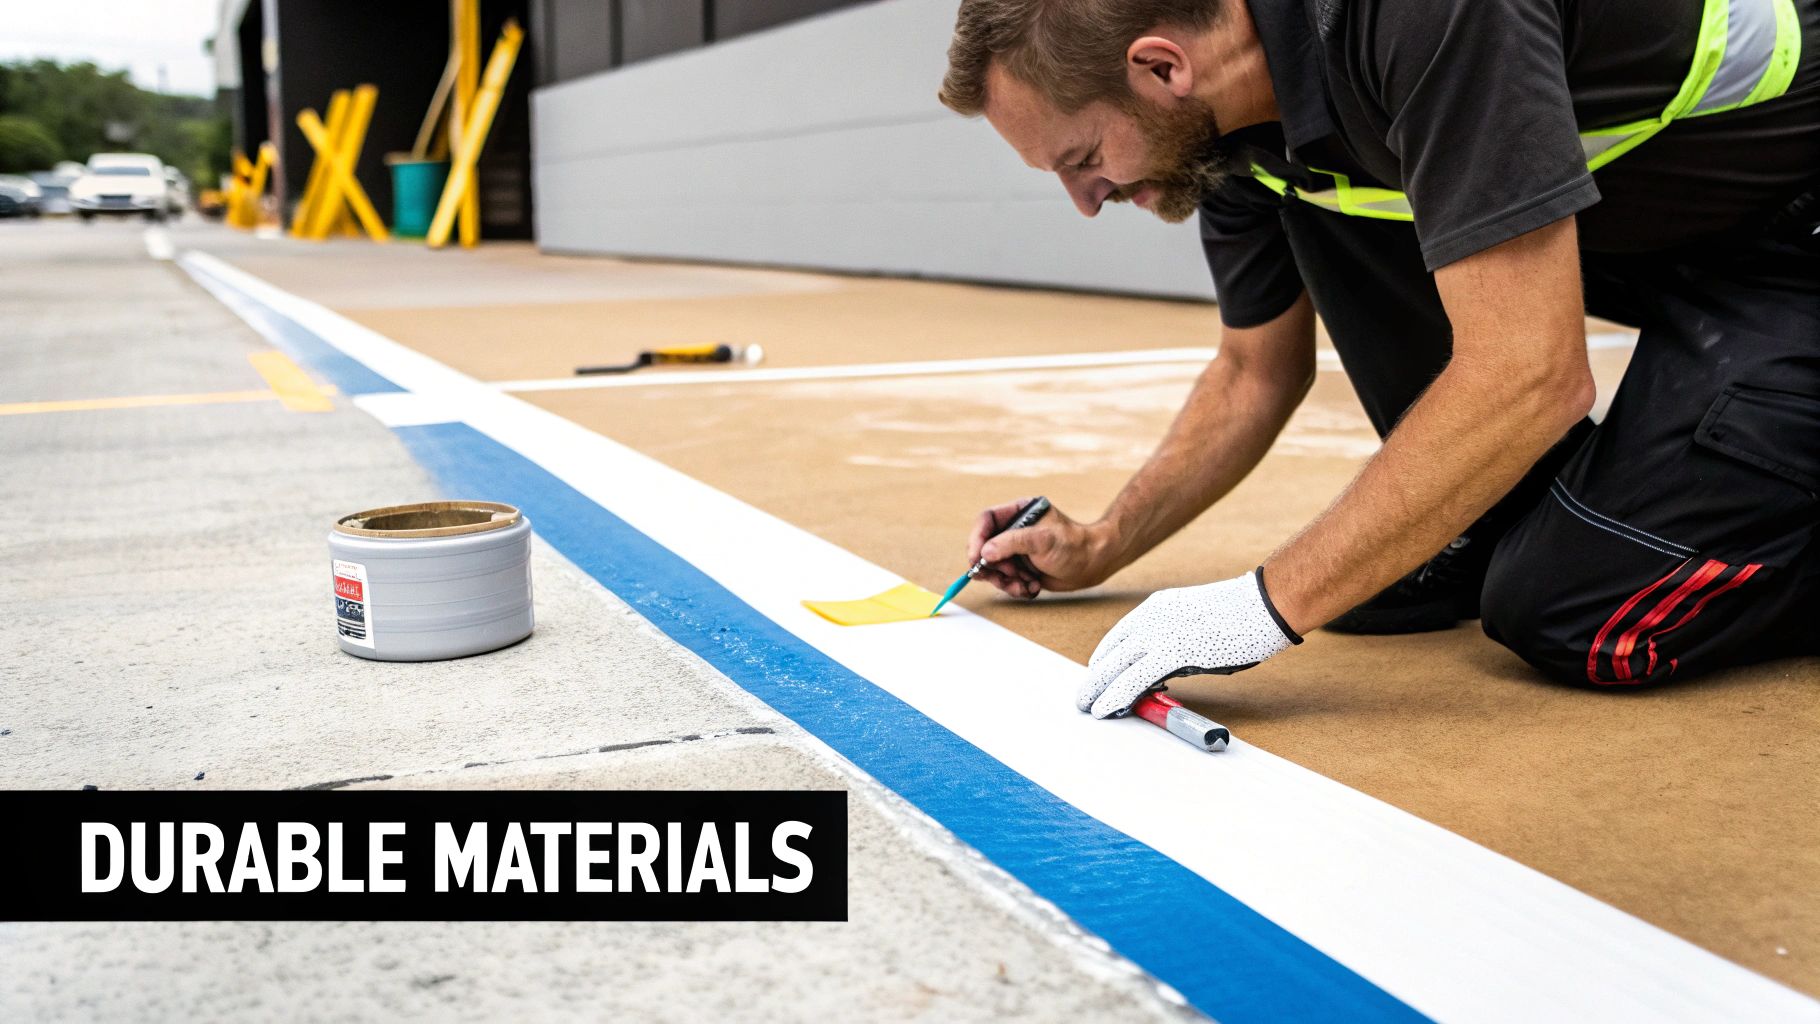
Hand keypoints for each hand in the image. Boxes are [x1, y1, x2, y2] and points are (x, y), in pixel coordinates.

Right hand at [967, 498, 1113, 597]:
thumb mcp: (1042, 540)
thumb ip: (1011, 543)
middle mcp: (1014, 531)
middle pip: (985, 548)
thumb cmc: (1073, 545)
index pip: (986, 521)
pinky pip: (1006, 581)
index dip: (976, 539)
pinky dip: (1016, 588)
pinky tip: (1033, 586)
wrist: (1093, 564)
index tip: (976, 558)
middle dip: (994, 567)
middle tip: (1007, 576)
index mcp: (1018, 513)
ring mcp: (1016, 551)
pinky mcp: (1021, 568)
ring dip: (1006, 581)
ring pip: (994, 569)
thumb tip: (985, 553)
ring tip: (1025, 584)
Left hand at [1077, 569, 1299, 718]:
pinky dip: (1116, 696)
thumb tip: (1164, 669)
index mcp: (1156, 607)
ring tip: (1084, 707)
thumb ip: (1175, 639)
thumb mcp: (1196, 620)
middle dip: (1094, 678)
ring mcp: (1160, 633)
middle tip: (1082, 698)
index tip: (1098, 676)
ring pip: (1116, 667)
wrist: (1265, 604)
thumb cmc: (1242, 616)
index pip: (1119, 636)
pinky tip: (1104, 710)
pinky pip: (1134, 679)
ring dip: (1097, 690)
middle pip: (1111, 653)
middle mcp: (1151, 617)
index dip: (1105, 660)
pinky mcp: (1172, 652)